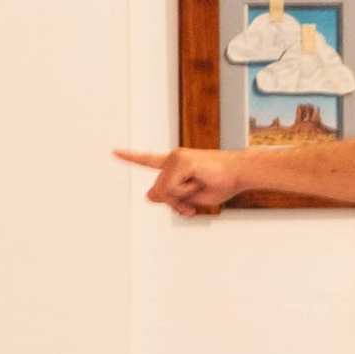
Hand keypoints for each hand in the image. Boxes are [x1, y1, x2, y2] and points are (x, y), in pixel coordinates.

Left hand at [116, 146, 245, 216]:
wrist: (240, 174)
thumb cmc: (221, 184)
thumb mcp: (192, 198)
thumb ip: (169, 197)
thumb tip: (148, 195)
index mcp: (175, 165)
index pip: (149, 161)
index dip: (131, 157)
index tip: (114, 152)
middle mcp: (172, 158)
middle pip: (158, 192)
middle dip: (175, 202)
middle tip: (196, 193)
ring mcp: (175, 157)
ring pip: (163, 191)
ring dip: (182, 197)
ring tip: (200, 184)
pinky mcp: (181, 160)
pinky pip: (172, 188)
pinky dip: (185, 192)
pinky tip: (199, 181)